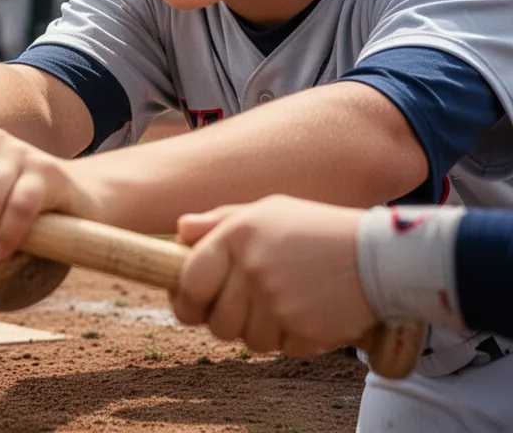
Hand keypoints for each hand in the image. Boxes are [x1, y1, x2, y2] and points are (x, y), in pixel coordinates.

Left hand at [168, 195, 375, 357]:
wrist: (380, 256)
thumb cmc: (318, 230)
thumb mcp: (268, 212)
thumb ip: (220, 220)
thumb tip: (180, 230)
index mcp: (237, 235)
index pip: (190, 282)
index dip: (185, 300)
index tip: (192, 304)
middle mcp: (252, 268)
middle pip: (216, 322)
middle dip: (226, 321)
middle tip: (247, 307)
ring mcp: (277, 301)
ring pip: (246, 340)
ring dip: (260, 330)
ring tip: (284, 303)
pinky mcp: (303, 330)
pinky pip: (279, 348)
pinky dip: (289, 337)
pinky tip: (306, 311)